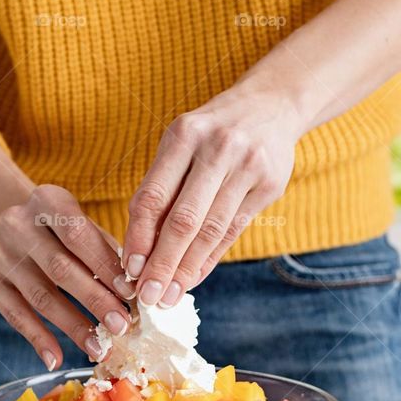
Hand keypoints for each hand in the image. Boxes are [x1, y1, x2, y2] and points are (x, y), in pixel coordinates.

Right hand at [0, 185, 130, 368]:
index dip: (105, 265)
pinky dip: (37, 338)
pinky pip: (14, 314)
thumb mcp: (82, 224)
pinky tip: (56, 358)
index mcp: (47, 200)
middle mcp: (17, 222)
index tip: (130, 294)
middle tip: (121, 326)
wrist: (10, 221)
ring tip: (98, 348)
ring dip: (72, 326)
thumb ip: (106, 251)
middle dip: (94, 300)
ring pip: (39, 295)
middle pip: (60, 268)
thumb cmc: (62, 229)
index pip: (78, 234)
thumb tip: (137, 291)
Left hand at [121, 87, 299, 307]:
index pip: (154, 196)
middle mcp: (216, 148)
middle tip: (148, 296)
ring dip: (187, 268)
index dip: (139, 237)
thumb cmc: (212, 131)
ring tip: (170, 295)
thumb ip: (162, 187)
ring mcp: (247, 166)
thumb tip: (139, 248)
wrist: (272, 104)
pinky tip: (195, 276)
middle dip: (163, 263)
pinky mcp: (270, 184)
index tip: (129, 270)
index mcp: (183, 135)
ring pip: (211, 230)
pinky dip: (212, 257)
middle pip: (183, 219)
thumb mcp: (181, 143)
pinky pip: (234, 229)